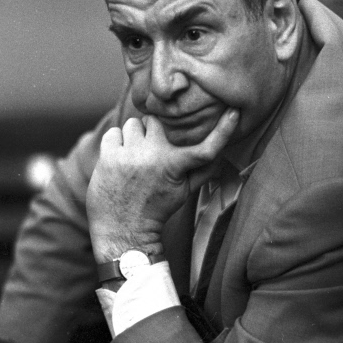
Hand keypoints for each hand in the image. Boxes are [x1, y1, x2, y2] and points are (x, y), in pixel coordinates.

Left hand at [86, 108, 238, 262]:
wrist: (125, 230)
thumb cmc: (157, 209)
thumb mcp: (184, 192)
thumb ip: (203, 171)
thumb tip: (224, 153)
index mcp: (175, 165)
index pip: (206, 147)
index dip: (224, 130)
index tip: (234, 113)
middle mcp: (153, 156)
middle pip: (155, 121)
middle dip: (152, 133)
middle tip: (150, 152)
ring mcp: (129, 155)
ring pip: (133, 124)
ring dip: (134, 137)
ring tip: (134, 157)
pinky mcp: (108, 157)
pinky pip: (114, 132)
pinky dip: (116, 143)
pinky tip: (119, 159)